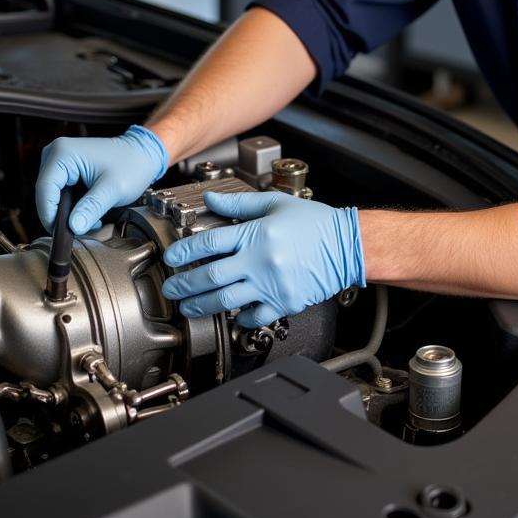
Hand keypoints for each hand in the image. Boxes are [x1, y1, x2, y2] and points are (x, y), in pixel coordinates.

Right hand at [36, 125, 168, 234]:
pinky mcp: (66, 168)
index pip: (44, 190)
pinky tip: (87, 211)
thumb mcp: (113, 189)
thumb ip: (91, 208)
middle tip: (81, 228)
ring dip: (68, 212)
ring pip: (53, 196)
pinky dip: (72, 205)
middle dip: (61, 215)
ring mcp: (60, 160)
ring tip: (89, 219)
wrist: (143, 154)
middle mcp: (56, 153)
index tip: (61, 233)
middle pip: (46, 194)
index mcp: (63, 153)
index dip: (49, 215)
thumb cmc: (132, 164)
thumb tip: (73, 226)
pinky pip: (61, 192)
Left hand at [161, 190, 363, 327]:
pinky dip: (239, 319)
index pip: (209, 243)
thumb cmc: (315, 223)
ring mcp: (271, 285)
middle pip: (210, 276)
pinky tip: (231, 315)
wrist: (347, 245)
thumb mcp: (276, 203)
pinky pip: (254, 317)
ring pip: (226, 301)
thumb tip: (210, 198)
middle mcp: (260, 261)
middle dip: (184, 284)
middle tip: (171, 288)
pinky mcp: (284, 302)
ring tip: (188, 307)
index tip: (171, 256)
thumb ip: (239, 202)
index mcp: (257, 234)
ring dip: (201, 305)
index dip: (184, 250)